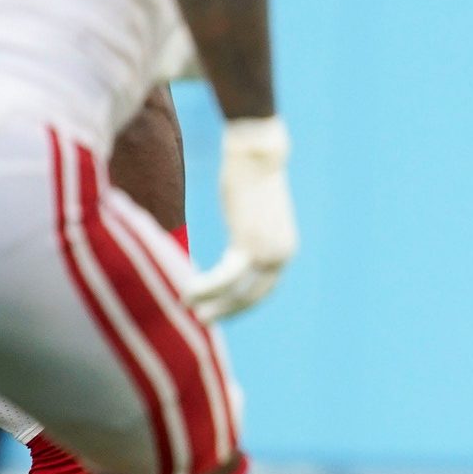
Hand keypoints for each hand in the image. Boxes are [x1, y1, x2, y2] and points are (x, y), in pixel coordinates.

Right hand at [187, 116, 297, 321]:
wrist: (257, 153)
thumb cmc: (251, 176)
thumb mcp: (251, 213)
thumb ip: (248, 234)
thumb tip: (240, 242)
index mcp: (284, 249)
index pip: (264, 289)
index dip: (241, 303)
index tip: (220, 309)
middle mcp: (280, 255)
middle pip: (253, 296)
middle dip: (228, 311)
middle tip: (204, 320)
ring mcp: (267, 252)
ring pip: (238, 292)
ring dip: (213, 304)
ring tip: (189, 308)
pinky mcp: (248, 244)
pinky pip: (225, 278)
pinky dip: (206, 289)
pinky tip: (189, 294)